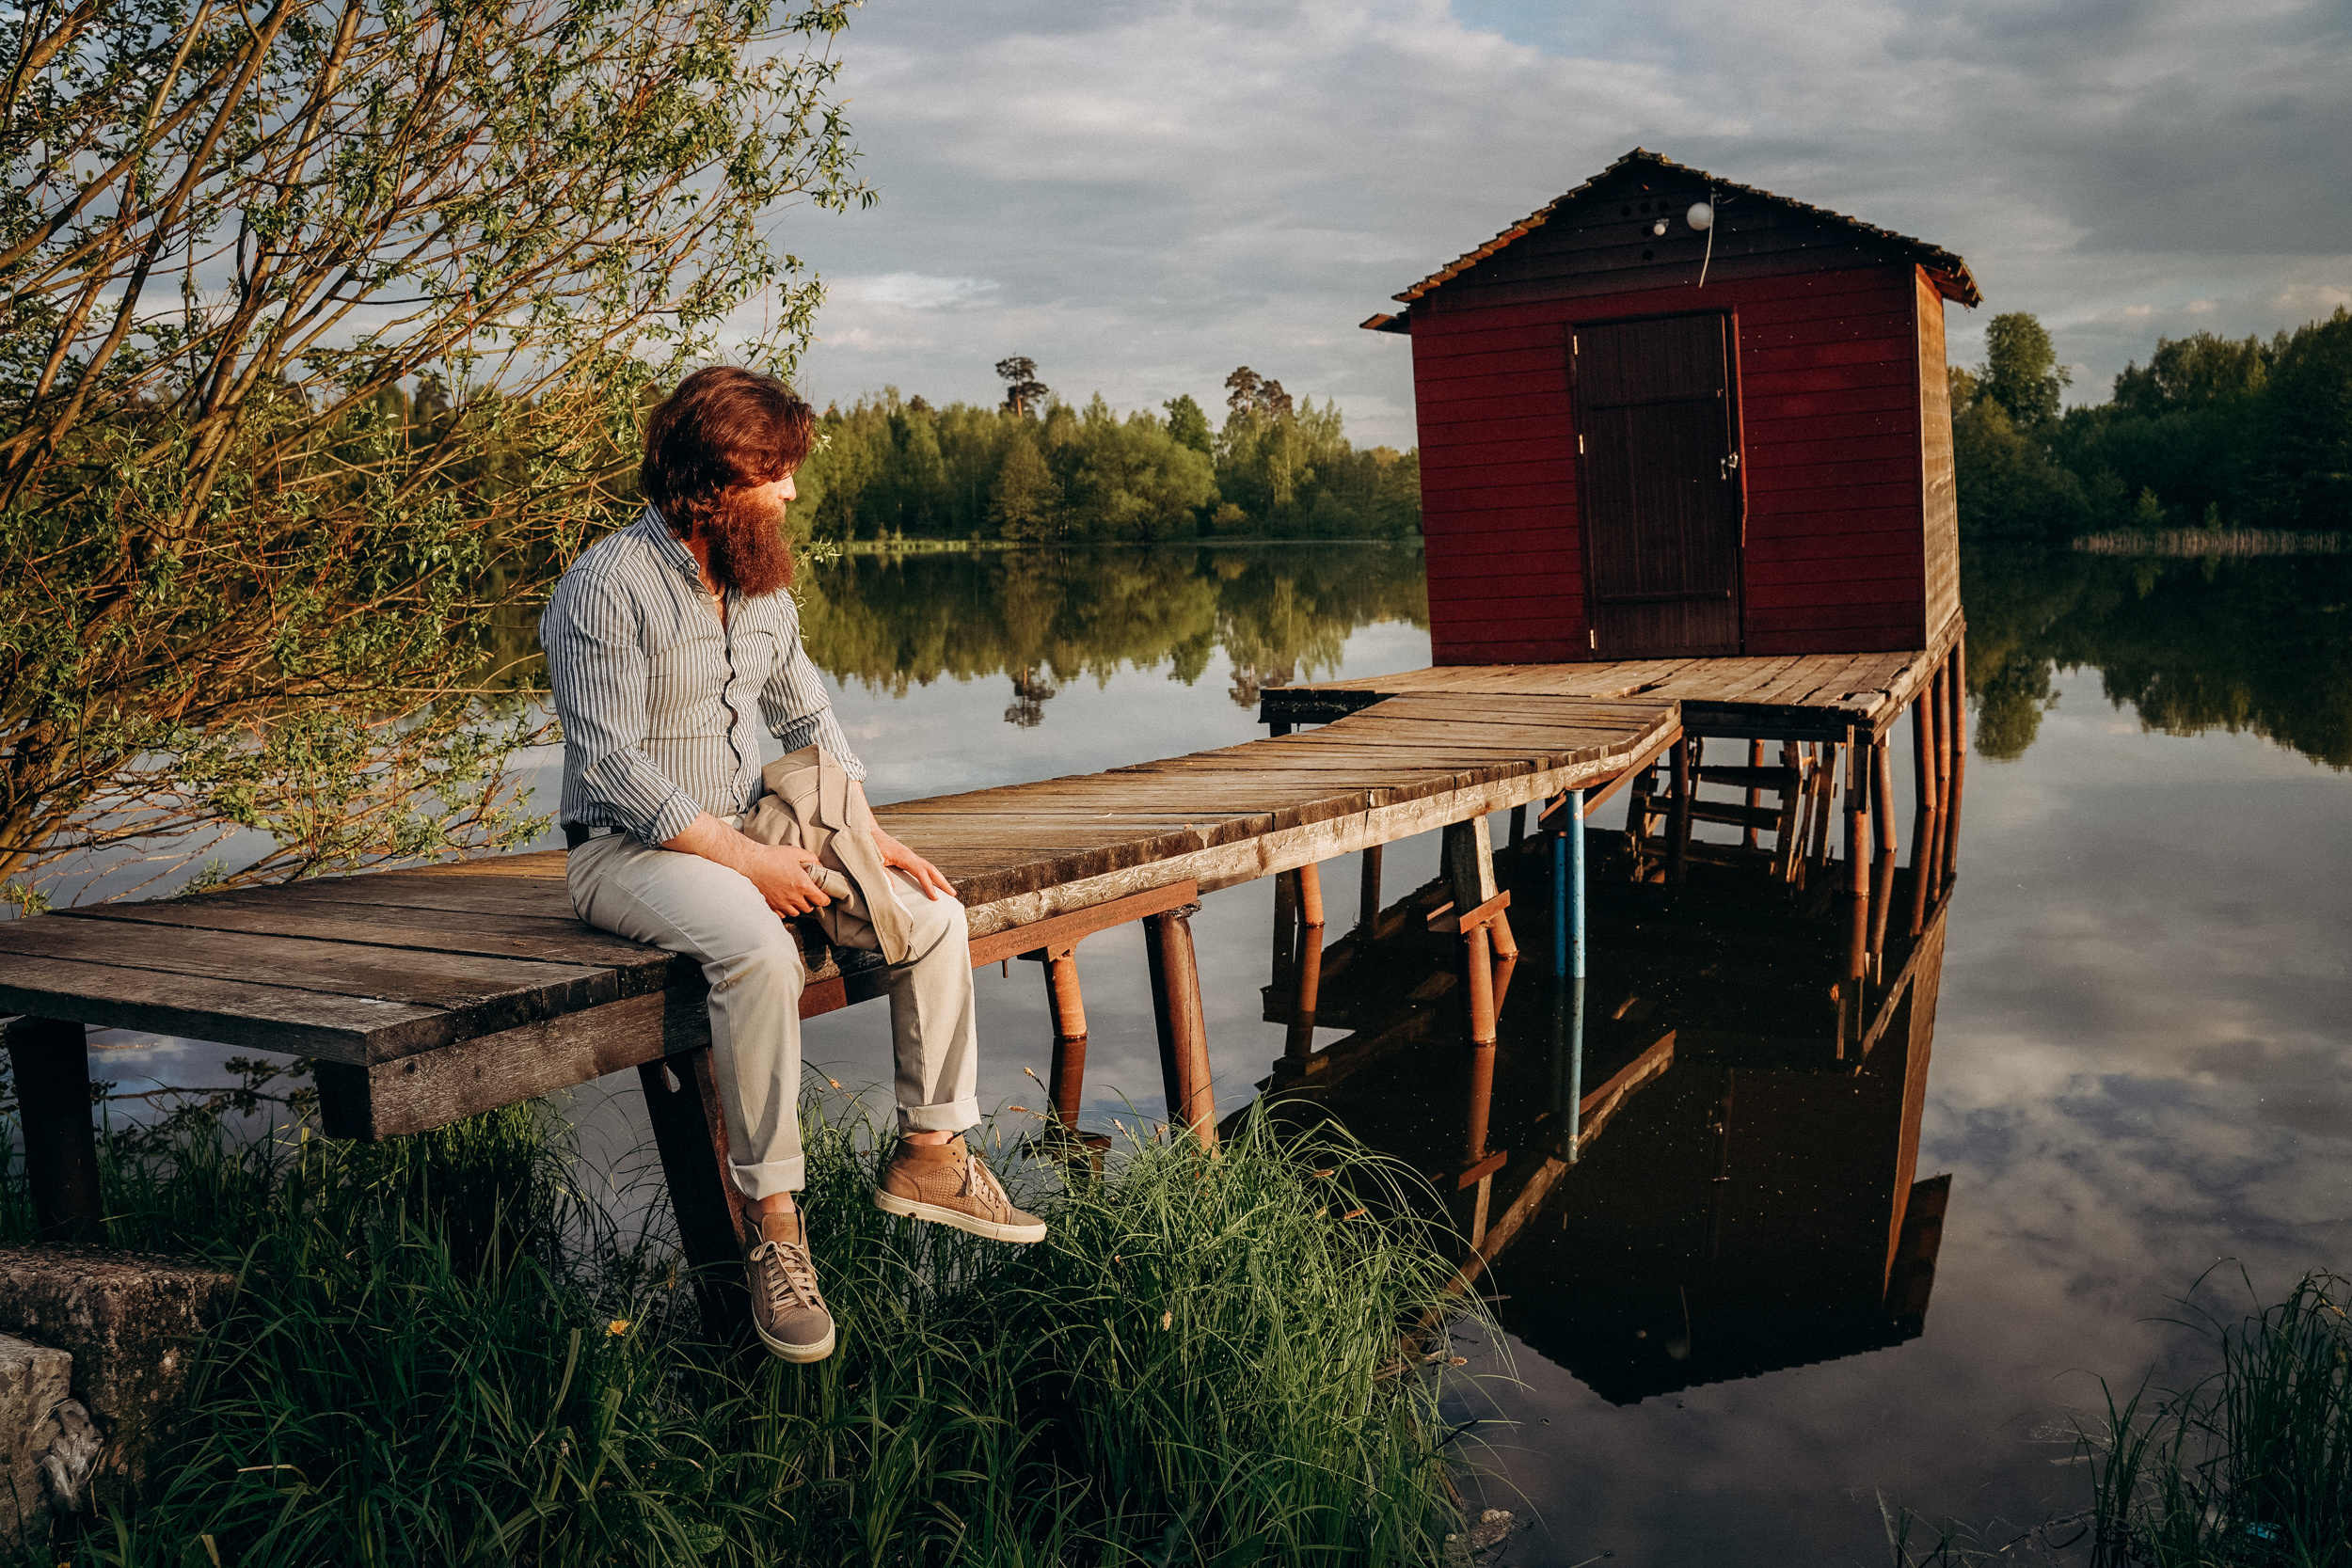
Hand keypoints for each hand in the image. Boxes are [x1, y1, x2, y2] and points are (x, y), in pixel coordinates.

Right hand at [661, 812, 831, 916]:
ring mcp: (780, 904)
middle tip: (809, 893)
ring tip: (795, 896)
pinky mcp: (770, 906)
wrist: (749, 863)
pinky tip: (783, 900)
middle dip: (812, 902)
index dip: (826, 899)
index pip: (822, 901)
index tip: (825, 895)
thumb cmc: (772, 856)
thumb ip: (812, 859)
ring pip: (796, 912)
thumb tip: (821, 866)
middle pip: (809, 908)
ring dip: (798, 906)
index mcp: (803, 886)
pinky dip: (786, 909)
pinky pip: (782, 914)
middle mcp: (793, 898)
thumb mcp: (796, 853)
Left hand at [872, 825, 953, 900]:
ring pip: (929, 867)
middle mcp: (911, 855)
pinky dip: (930, 875)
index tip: (935, 898)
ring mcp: (910, 855)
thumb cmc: (871, 845)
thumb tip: (893, 889)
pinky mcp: (907, 857)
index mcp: (905, 857)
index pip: (921, 873)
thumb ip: (883, 875)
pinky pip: (922, 867)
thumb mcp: (874, 861)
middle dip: (942, 882)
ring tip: (948, 890)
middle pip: (931, 869)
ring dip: (939, 878)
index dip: (929, 886)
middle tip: (953, 894)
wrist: (869, 831)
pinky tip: (931, 882)